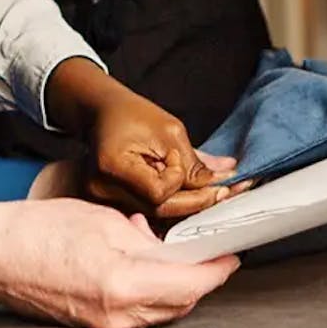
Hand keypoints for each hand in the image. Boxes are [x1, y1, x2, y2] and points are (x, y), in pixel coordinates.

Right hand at [0, 198, 239, 327]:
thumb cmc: (37, 231)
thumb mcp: (104, 222)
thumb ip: (147, 242)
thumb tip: (172, 252)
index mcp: (123, 285)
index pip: (191, 285)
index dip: (217, 271)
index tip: (230, 256)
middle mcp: (117, 316)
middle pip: (181, 304)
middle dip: (199, 280)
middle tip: (205, 253)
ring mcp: (104, 327)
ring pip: (160, 312)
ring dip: (173, 288)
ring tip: (164, 254)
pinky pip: (136, 316)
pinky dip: (148, 294)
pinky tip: (138, 269)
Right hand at [44, 57, 235, 217]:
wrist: (101, 113)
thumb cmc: (132, 115)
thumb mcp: (169, 131)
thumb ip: (194, 163)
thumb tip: (225, 180)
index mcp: (112, 166)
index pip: (157, 192)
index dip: (176, 180)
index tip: (177, 158)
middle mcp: (103, 190)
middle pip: (159, 210)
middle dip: (195, 201)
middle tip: (223, 190)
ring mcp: (105, 201)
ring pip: (157, 214)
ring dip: (188, 204)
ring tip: (210, 190)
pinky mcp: (112, 205)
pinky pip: (150, 211)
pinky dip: (173, 204)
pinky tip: (191, 195)